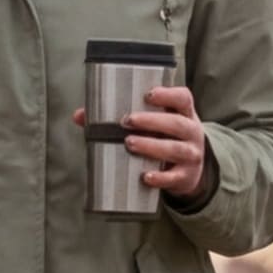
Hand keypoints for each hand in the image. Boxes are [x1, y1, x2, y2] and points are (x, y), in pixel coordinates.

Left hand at [116, 78, 210, 200]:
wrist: (189, 172)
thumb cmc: (165, 139)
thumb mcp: (154, 125)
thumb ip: (120, 117)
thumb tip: (79, 115)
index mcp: (184, 114)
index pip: (183, 98)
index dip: (168, 95)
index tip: (148, 94)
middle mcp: (192, 132)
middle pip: (177, 123)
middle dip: (152, 121)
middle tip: (127, 120)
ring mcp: (191, 155)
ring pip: (175, 149)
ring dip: (152, 146)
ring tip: (129, 143)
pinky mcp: (185, 177)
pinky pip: (173, 177)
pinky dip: (160, 178)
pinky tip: (145, 176)